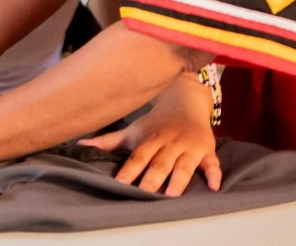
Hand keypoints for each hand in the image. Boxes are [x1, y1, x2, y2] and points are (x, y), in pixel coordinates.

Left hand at [79, 73, 220, 195]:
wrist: (185, 101)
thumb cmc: (155, 123)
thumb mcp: (133, 130)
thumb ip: (109, 140)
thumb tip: (80, 144)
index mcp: (150, 140)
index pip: (137, 156)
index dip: (129, 170)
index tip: (120, 184)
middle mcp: (169, 143)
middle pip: (159, 162)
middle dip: (152, 178)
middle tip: (145, 194)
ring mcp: (188, 147)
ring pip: (184, 164)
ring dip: (179, 178)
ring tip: (173, 194)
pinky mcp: (206, 150)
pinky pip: (213, 163)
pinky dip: (215, 174)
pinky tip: (215, 187)